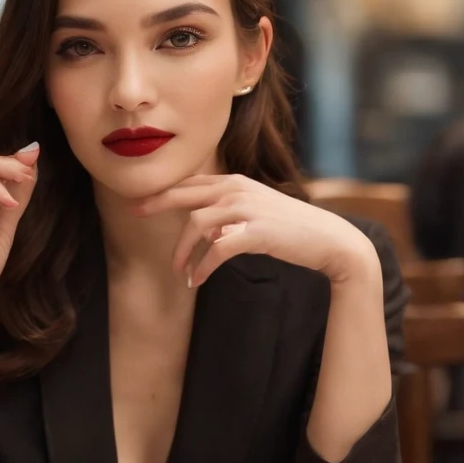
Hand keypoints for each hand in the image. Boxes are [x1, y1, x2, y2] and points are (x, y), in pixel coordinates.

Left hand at [132, 173, 377, 286]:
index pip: (192, 183)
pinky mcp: (254, 232)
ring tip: (179, 271)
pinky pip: (216, 250)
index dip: (164, 192)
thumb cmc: (293, 229)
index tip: (142, 203)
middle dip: (156, 204)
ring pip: (196, 225)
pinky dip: (202, 266)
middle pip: (185, 195)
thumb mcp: (258, 211)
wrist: (330, 239)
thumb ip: (230, 213)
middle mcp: (238, 190)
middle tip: (134, 214)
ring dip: (182, 251)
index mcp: (237, 182)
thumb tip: (205, 229)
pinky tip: (197, 280)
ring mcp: (246, 209)